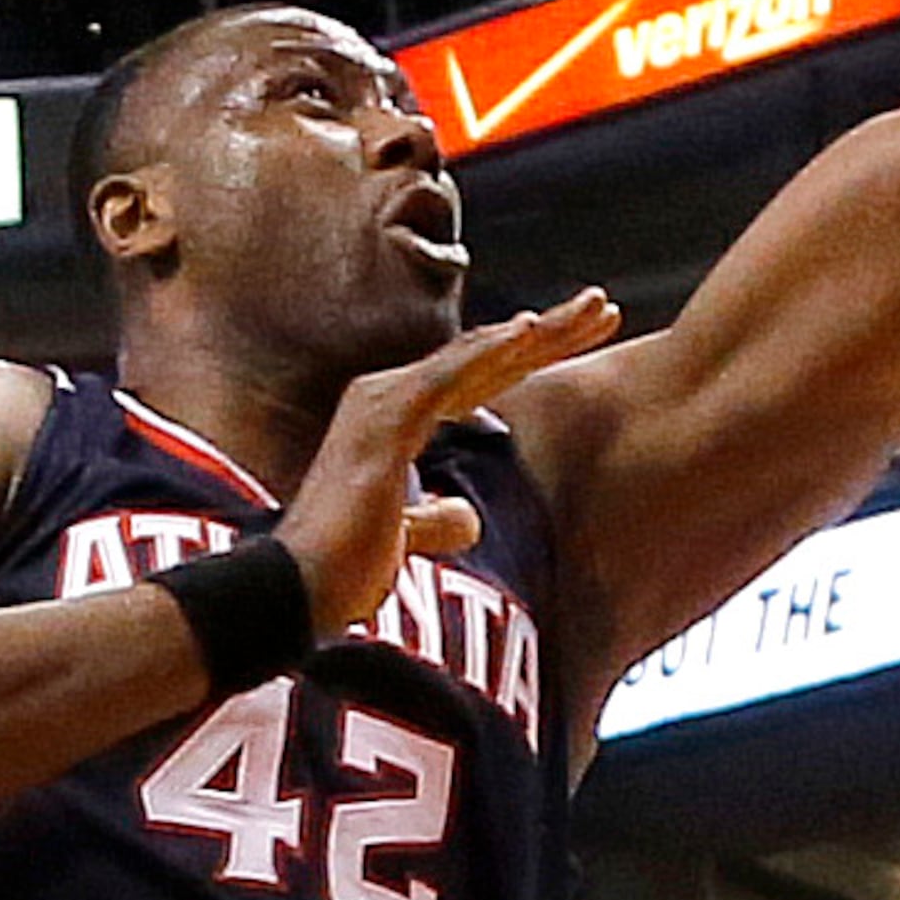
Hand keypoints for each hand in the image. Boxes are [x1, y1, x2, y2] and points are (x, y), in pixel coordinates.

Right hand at [275, 294, 620, 637]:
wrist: (295, 590)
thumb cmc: (340, 570)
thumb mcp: (404, 539)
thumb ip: (435, 520)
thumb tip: (469, 517)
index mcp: (395, 419)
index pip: (476, 379)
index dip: (530, 357)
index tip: (584, 338)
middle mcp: (387, 398)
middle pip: (484, 357)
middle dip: (549, 331)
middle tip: (604, 308)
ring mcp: (382, 404)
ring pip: (475, 357)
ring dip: (537, 332)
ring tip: (591, 310)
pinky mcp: (383, 422)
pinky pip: (446, 378)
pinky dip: (487, 354)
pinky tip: (529, 332)